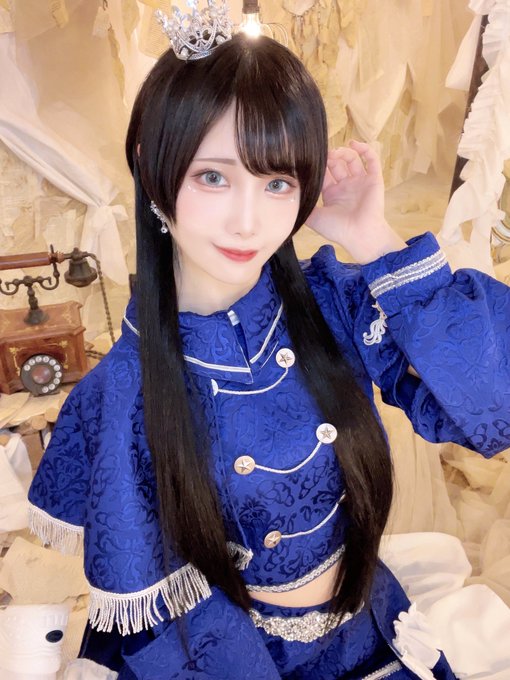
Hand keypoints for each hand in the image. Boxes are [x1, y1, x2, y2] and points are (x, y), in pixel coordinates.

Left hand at [306, 141, 405, 262]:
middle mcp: (346, 186)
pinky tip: (354, 144)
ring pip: (352, 160)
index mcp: (332, 193)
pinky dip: (364, 149)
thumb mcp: (314, 218)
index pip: (324, 173)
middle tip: (324, 155)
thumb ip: (303, 207)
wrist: (359, 235)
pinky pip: (372, 160)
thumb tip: (288, 198)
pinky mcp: (374, 179)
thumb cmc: (338, 229)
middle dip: (330, 157)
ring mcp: (360, 182)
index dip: (319, 165)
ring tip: (335, 152)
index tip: (312, 158)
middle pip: (337, 164)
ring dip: (344, 152)